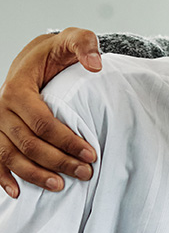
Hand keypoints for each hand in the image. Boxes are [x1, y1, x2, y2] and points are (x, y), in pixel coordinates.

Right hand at [0, 28, 101, 196]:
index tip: (91, 153)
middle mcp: (1, 107)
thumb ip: (84, 45)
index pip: (42, 122)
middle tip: (85, 173)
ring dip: (33, 174)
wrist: (34, 59)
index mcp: (18, 88)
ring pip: (9, 155)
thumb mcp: (72, 40)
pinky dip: (3, 177)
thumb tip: (95, 64)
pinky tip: (17, 192)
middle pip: (27, 143)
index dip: (66, 140)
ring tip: (59, 186)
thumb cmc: (55, 53)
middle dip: (57, 161)